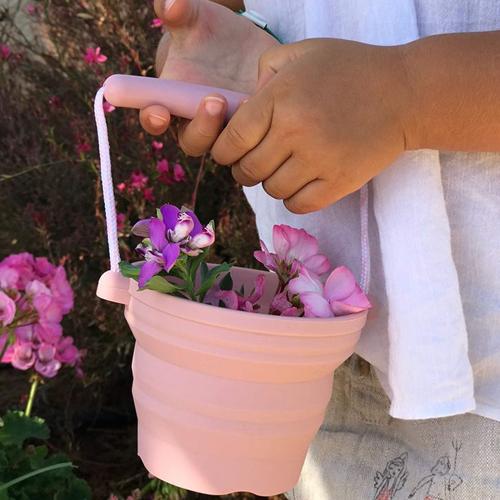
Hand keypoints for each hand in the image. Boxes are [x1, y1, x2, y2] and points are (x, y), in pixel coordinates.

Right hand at [140, 0, 277, 155]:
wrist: (240, 45)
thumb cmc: (208, 33)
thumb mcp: (195, 18)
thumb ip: (179, 12)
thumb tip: (171, 3)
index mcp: (172, 99)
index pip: (155, 119)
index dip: (154, 120)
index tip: (159, 111)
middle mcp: (196, 122)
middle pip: (193, 142)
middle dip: (201, 127)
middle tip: (214, 101)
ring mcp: (226, 130)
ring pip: (225, 149)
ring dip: (232, 135)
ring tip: (245, 101)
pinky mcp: (252, 130)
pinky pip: (255, 142)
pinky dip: (261, 129)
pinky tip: (270, 104)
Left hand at [211, 39, 413, 212]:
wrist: (405, 94)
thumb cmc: (350, 70)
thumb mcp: (303, 53)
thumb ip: (263, 72)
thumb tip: (241, 107)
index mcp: (280, 99)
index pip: (230, 142)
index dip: (224, 152)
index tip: (232, 152)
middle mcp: (296, 131)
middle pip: (247, 171)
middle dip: (245, 169)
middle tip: (258, 161)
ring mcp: (319, 160)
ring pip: (272, 190)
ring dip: (273, 182)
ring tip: (286, 167)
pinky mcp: (340, 182)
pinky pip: (298, 205)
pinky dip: (294, 198)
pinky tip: (302, 182)